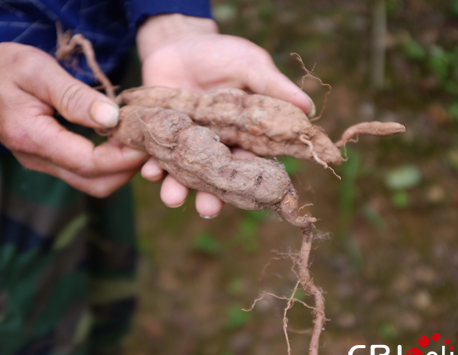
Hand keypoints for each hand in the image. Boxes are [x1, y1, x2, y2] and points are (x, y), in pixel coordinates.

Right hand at [0, 36, 147, 197]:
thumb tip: (112, 118)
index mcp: (33, 138)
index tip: (148, 141)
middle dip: (129, 170)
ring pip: (92, 184)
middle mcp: (38, 160)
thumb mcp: (37, 71)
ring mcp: (43, 164)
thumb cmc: (2, 69)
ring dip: (121, 169)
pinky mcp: (49, 161)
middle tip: (151, 143)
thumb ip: (74, 96)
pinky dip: (109, 164)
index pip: (89, 163)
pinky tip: (121, 141)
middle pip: (96, 184)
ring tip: (140, 141)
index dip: (124, 158)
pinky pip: (85, 173)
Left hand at [136, 14, 314, 217]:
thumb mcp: (250, 65)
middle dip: (210, 197)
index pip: (249, 165)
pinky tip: (149, 170)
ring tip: (172, 198)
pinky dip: (150, 166)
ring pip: (182, 175)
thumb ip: (273, 86)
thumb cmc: (223, 55)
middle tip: (208, 208)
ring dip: (176, 189)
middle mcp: (213, 147)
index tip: (252, 198)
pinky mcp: (159, 136)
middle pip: (213, 179)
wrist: (180, 42)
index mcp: (241, 137)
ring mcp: (185, 144)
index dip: (250, 182)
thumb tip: (308, 107)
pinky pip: (154, 157)